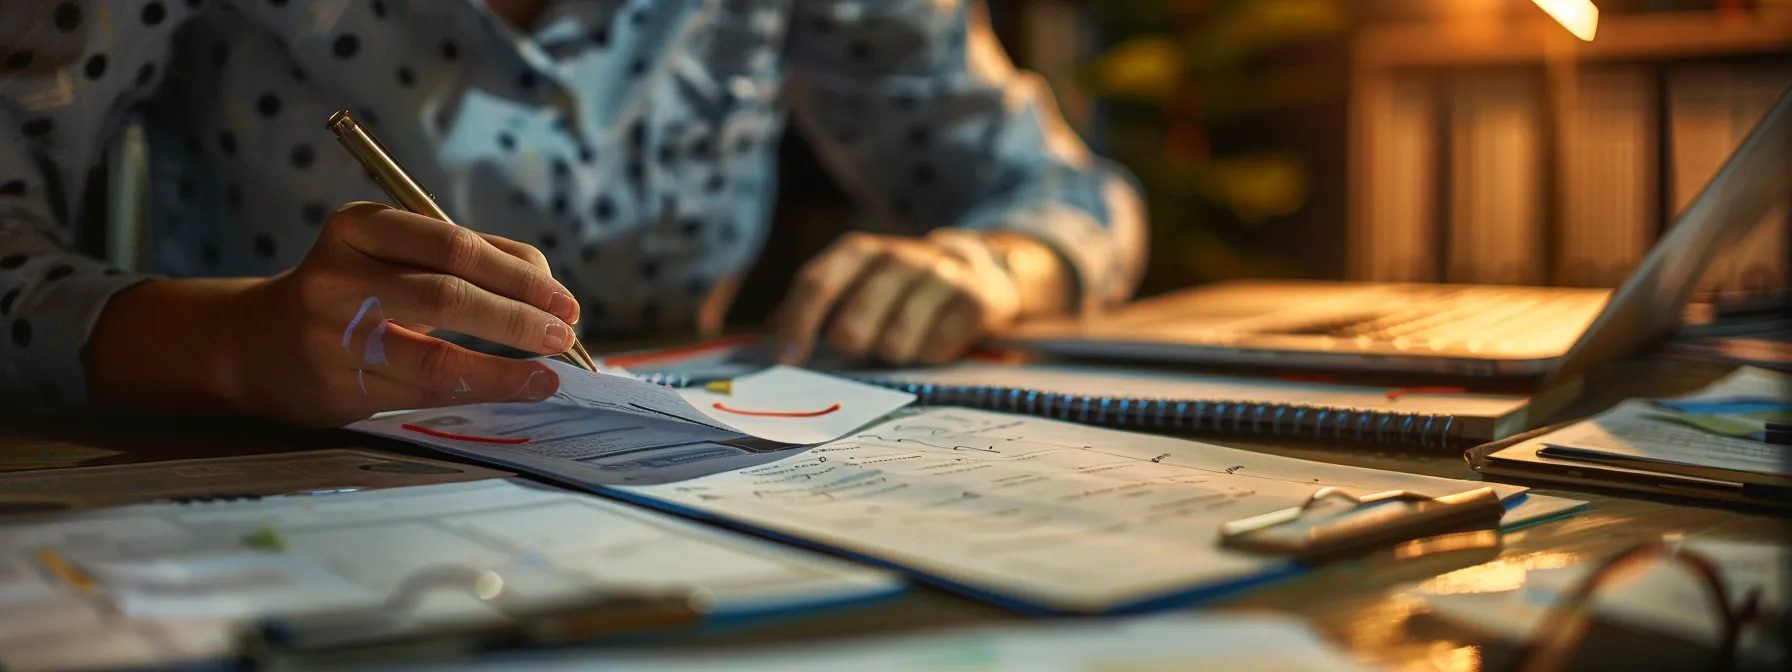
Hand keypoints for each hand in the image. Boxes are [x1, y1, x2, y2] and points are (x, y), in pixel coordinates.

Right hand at [217, 202, 580, 426]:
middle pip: (447, 297)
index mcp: (357, 227)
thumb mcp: (395, 252)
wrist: (261, 344)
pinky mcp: (337, 386)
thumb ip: (466, 257)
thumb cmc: (355, 289)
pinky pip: (423, 393)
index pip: (453, 246)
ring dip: (505, 367)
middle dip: (518, 318)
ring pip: (436, 357)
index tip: (562, 299)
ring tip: (549, 372)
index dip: (518, 275)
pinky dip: (479, 391)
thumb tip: (546, 285)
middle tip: (563, 334)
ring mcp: (332, 336)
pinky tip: (516, 390)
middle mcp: (338, 277)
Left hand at [774, 230, 1043, 366]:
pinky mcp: (973, 302)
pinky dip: (928, 356)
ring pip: (893, 345)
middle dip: (850, 349)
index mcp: (859, 251)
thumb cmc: (899, 287)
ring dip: (893, 354)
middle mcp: (898, 257)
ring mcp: (938, 278)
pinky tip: (934, 338)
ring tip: (903, 339)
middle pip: (851, 327)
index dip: (797, 326)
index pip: (816, 284)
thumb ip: (815, 305)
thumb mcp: (857, 280)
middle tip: (863, 347)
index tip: (787, 362)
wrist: (978, 270)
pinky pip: (934, 351)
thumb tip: (771, 340)